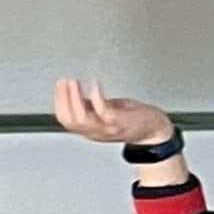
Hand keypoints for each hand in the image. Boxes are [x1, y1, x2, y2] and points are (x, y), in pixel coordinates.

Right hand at [53, 79, 173, 146]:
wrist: (155, 130)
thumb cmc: (132, 119)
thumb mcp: (105, 113)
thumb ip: (90, 108)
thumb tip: (75, 95)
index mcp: (90, 129)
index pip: (66, 120)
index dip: (58, 102)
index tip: (59, 85)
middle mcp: (96, 132)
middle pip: (70, 120)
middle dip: (63, 99)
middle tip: (64, 82)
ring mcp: (108, 128)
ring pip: (82, 118)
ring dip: (74, 98)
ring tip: (73, 83)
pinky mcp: (120, 122)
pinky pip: (103, 112)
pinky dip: (96, 97)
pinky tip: (95, 86)